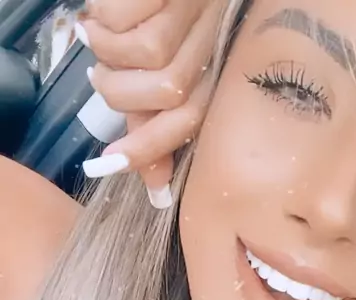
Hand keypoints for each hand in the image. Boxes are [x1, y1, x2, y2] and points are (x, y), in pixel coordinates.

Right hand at [76, 0, 220, 206]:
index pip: (190, 120)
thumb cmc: (164, 18)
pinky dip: (103, 20)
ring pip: (148, 55)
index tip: (111, 165)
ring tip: (99, 40)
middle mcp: (213, 42)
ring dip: (110, 54)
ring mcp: (196, 8)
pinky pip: (126, 17)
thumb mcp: (164, 70)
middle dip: (122, 95)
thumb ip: (154, 121)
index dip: (150, 148)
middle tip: (100, 80)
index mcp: (215, 71)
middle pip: (169, 91)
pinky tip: (103, 13)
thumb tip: (152, 185)